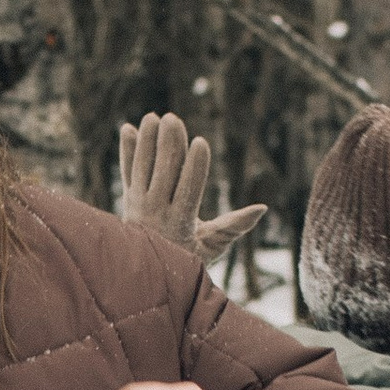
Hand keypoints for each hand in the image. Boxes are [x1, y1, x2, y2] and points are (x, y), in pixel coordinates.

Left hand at [118, 109, 268, 266]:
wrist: (145, 271)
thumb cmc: (187, 258)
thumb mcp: (212, 247)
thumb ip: (234, 226)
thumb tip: (262, 208)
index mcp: (181, 222)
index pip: (189, 190)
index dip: (195, 166)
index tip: (201, 142)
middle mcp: (156, 212)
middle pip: (164, 173)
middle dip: (169, 144)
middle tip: (173, 119)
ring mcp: (139, 204)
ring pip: (143, 167)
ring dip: (148, 141)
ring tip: (153, 117)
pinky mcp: (128, 197)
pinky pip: (128, 170)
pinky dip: (128, 150)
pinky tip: (128, 129)